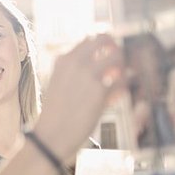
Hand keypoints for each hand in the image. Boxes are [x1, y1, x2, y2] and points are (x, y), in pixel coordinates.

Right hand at [34, 34, 124, 162]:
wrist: (52, 135)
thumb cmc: (56, 114)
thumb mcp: (58, 84)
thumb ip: (75, 72)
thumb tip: (101, 67)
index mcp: (63, 60)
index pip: (88, 40)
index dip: (102, 47)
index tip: (106, 58)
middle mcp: (76, 62)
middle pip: (104, 39)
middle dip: (115, 49)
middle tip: (117, 64)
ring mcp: (88, 74)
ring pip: (117, 55)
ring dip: (122, 67)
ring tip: (119, 81)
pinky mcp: (100, 90)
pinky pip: (122, 80)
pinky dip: (122, 88)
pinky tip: (116, 97)